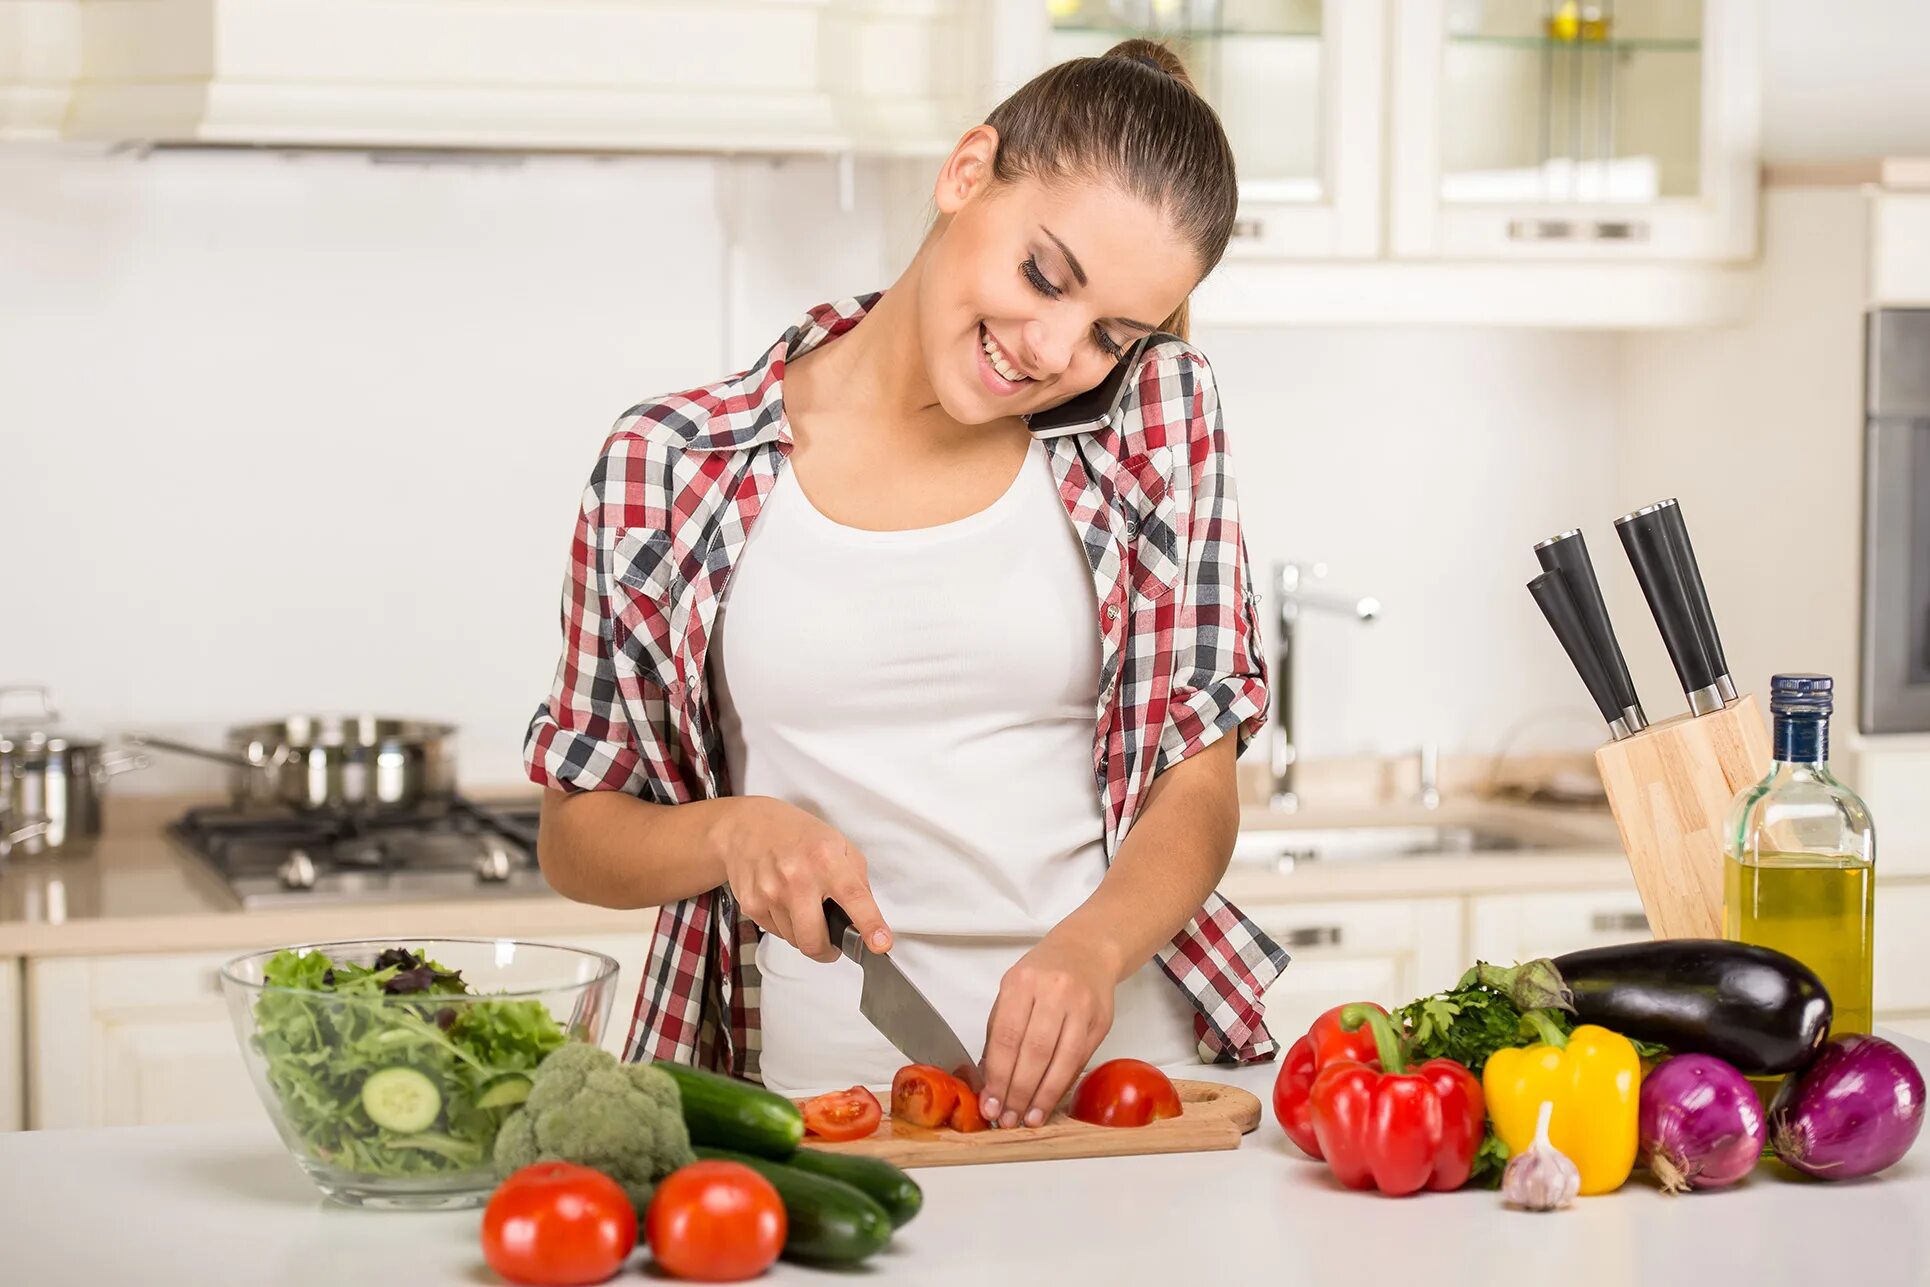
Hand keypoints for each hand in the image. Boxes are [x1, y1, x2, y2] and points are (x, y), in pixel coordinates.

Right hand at [712, 797, 889, 962]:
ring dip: (805, 934)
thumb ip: (856, 880)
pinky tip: (784, 902)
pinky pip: (777, 933)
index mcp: (825, 858)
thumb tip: (865, 918)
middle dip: (827, 951)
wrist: (746, 826)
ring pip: (795, 940)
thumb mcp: (838, 844)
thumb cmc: (796, 834)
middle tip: (832, 944)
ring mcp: (770, 892)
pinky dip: (786, 926)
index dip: (869, 924)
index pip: (853, 896)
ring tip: (803, 907)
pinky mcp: (751, 904)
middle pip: (815, 939)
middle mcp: (796, 876)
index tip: (880, 944)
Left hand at [978, 929, 1121, 1128]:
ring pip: (1062, 1060)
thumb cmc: (1043, 973)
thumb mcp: (1012, 990)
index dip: (998, 1076)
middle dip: (1018, 1092)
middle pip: (1035, 1052)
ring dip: (1043, 1096)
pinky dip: (1062, 1085)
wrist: (1087, 951)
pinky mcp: (1101, 1022)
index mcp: (1022, 982)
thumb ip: (1000, 1031)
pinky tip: (1049, 1100)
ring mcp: (1082, 1007)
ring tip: (1029, 1119)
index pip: (1007, 1037)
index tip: (990, 1102)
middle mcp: (1054, 992)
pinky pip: (1080, 1060)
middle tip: (1006, 1119)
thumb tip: (989, 1078)